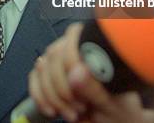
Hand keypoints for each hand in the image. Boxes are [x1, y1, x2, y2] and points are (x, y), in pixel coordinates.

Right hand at [28, 23, 146, 122]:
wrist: (112, 122)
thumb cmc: (119, 110)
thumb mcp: (113, 103)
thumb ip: (95, 88)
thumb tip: (76, 71)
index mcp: (98, 47)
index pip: (74, 39)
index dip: (72, 65)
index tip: (82, 93)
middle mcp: (77, 48)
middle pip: (54, 55)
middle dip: (63, 88)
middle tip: (80, 107)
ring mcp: (61, 60)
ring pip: (42, 67)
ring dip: (53, 96)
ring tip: (72, 113)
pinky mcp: (49, 74)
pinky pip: (34, 78)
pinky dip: (40, 97)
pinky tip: (53, 110)